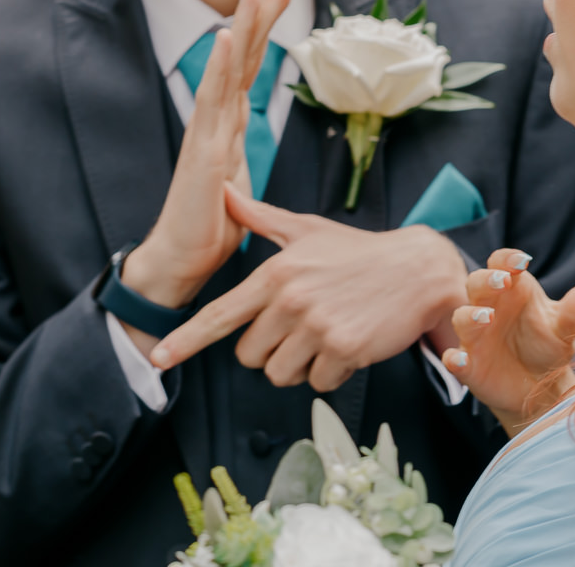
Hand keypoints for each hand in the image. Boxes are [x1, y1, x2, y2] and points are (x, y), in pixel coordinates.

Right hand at [121, 0, 290, 328]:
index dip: (264, 35)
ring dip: (240, 30)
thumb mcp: (240, 193)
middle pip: (241, 60)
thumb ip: (244, 169)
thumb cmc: (207, 232)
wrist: (181, 264)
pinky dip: (217, 68)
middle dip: (260, 20)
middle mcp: (215, 123)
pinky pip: (210, 102)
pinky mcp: (201, 152)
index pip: (249, 71)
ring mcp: (206, 133)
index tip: (282, 0)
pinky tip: (224, 39)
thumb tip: (248, 159)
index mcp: (227, 129)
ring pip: (226, 70)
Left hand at [149, 183, 467, 391]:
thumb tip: (224, 192)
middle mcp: (290, 299)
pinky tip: (348, 343)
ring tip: (324, 334)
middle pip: (249, 355)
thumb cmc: (358, 251)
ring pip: (281, 373)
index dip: (185, 340)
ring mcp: (317, 326)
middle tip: (298, 329)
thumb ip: (259, 217)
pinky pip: (318, 382)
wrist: (417, 269)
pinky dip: (331, 371)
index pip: (220, 314)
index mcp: (275, 273)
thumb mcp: (306, 228)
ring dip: (299, 364)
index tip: (157, 358)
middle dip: (268, 351)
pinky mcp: (344, 348)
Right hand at [440, 248, 574, 434]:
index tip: (521, 261)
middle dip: (485, 280)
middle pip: (476, 283)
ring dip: (471, 315)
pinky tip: (460, 360)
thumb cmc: (548, 347)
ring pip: (463, 317)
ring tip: (487, 318)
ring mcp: (476, 336)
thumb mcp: (566, 326)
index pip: (501, 263)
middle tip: (502, 281)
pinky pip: (455, 358)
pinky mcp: (470, 365)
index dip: (506, 258)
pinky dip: (455, 358)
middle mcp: (490, 308)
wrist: (540, 390)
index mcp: (513, 290)